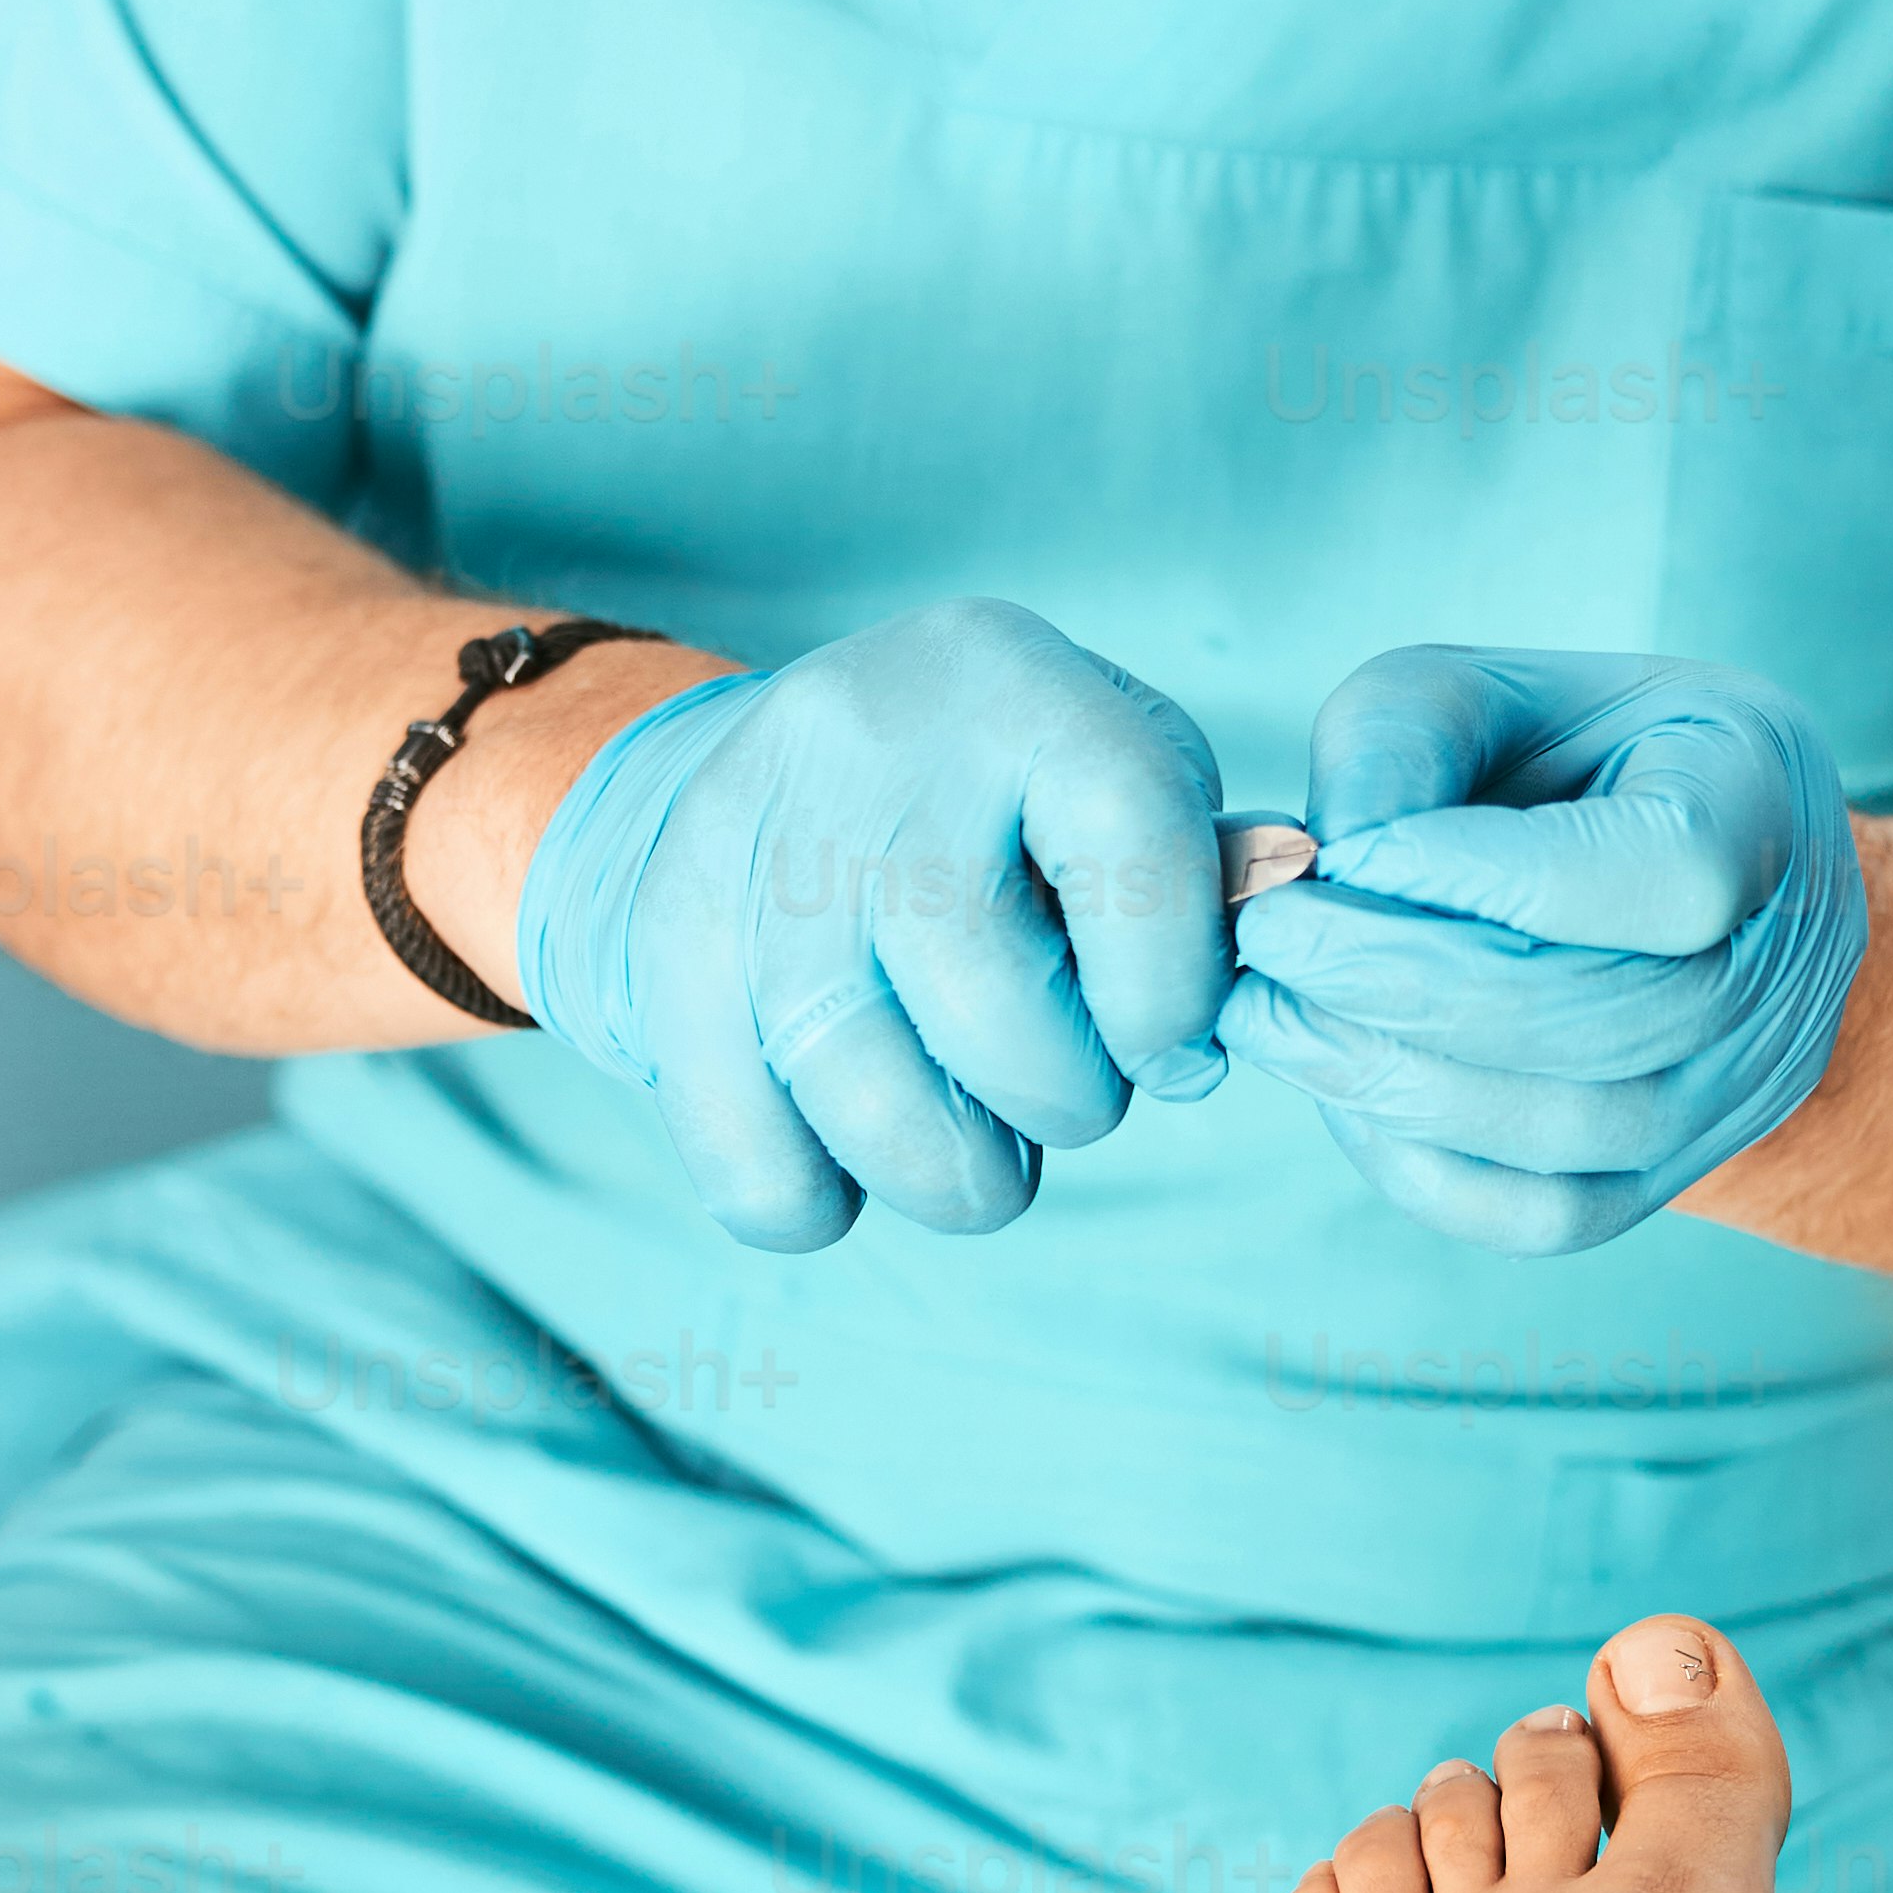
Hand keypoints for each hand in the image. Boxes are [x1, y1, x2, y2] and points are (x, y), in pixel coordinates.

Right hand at [509, 598, 1231, 1249]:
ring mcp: (750, 848)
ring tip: (976, 1147)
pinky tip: (852, 1161)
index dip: (1172, 999)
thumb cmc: (1000, 801)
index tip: (1173, 1047)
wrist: (775, 764)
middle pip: (990, 1004)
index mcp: (1019, 687)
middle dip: (1063, 1101)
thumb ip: (1195, 884)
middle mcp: (873, 750)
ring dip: (955, 1173)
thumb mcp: (1109, 777)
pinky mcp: (666, 946)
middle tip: (1062, 1092)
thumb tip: (1226, 1015)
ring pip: (865, 1096)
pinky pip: (749, 1159)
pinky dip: (819, 1204)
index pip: (1136, 859)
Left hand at [1214, 644, 1866, 1253]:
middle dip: (1403, 987)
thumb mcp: (1477, 688)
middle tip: (1268, 944)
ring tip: (1274, 1016)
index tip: (1342, 856)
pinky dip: (1420, 1164)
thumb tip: (1329, 874)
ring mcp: (1744, 1084)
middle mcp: (1784, 959)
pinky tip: (1340, 1091)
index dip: (1489, 877)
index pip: (1666, 872)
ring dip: (1391, 1080)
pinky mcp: (1676, 1174)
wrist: (1666, 858)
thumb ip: (1399, 747)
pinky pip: (1544, 1217)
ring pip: (1567, 1131)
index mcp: (1762, 796)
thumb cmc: (1557, 752)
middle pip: (1603, 1019)